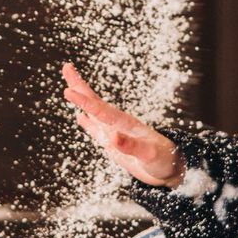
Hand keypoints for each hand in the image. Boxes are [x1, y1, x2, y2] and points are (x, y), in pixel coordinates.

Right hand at [62, 63, 182, 186]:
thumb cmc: (164, 160)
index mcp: (126, 125)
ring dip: (81, 100)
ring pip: (94, 113)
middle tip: (66, 67)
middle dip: (80, 87)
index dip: (85, 101)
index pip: (101, 110)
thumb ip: (131, 146)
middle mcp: (119, 125)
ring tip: (68, 87)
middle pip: (96, 103)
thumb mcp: (149, 154)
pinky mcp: (114, 144)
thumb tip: (112, 137)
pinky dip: (88, 122)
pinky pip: (97, 130)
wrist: (170, 169)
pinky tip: (80, 117)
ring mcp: (116, 133)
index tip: (68, 91)